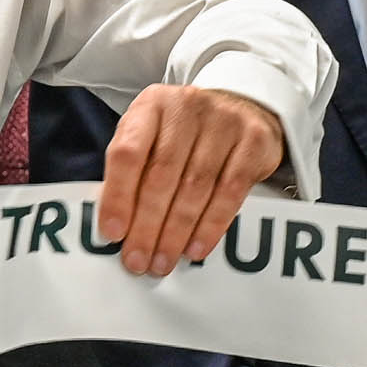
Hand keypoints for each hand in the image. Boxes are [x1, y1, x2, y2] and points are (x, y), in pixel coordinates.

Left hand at [93, 87, 284, 275]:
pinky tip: (195, 248)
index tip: (112, 233)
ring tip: (162, 261)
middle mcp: (187, 108)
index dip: (117, 195)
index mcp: (151, 105)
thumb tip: (116, 225)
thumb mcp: (150, 135)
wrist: (241, 107)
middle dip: (147, 225)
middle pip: (162, 175)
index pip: (128, 152)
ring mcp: (224, 122)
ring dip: (176, 232)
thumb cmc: (183, 131)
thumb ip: (132, 170)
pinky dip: (211, 225)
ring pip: (195, 187)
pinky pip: (230, 192)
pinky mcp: (254, 142)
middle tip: (137, 260)